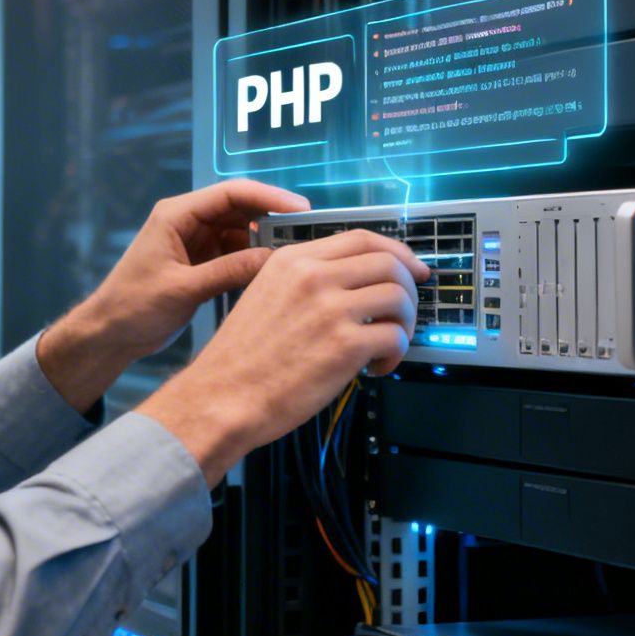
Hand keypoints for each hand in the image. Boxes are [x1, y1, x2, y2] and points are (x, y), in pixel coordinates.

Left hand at [37, 180, 309, 413]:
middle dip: (272, 219)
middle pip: (240, 208)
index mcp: (177, 214)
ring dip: (264, 240)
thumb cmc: (134, 306)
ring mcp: (195, 241)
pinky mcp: (200, 261)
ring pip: (240, 231)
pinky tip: (272, 272)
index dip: (269, 197)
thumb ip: (229, 271)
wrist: (109, 334)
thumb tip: (275, 259)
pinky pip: (234, 252)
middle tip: (306, 235)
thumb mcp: (184, 288)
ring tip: (295, 255)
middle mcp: (187, 221)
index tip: (300, 209)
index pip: (231, 193)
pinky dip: (252, 259)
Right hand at [137, 229, 430, 484]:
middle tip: (403, 316)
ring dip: (405, 323)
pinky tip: (375, 368)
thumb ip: (306, 281)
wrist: (221, 397)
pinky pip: (395, 337)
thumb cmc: (242, 357)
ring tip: (386, 346)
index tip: (413, 270)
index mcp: (293, 260)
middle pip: (389, 264)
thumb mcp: (265, 295)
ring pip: (399, 297)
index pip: (362, 238)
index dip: (397, 252)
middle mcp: (313, 276)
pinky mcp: (344, 346)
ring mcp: (330, 309)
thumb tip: (356, 284)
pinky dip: (395, 354)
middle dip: (409, 290)